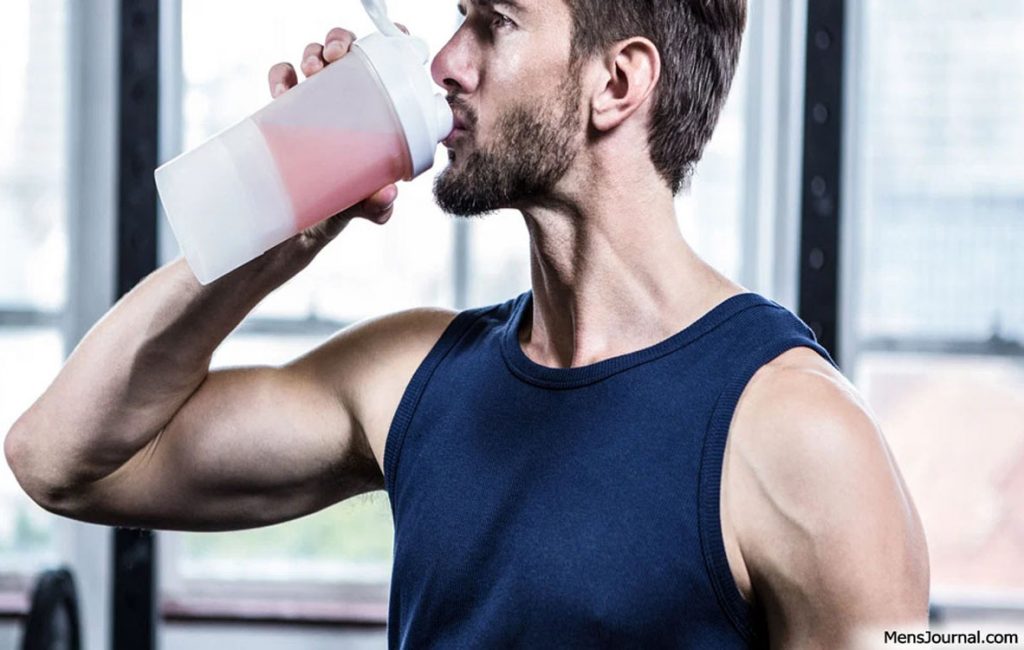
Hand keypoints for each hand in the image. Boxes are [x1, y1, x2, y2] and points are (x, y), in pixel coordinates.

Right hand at [265, 27, 400, 256]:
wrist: (295, 230)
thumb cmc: (339, 212)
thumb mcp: (361, 208)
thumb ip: (375, 204)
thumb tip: (386, 195)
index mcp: (380, 118)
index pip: (394, 70)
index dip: (396, 44)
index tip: (395, 39)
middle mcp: (350, 104)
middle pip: (351, 53)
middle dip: (343, 42)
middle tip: (336, 58)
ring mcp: (318, 105)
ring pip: (318, 58)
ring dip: (314, 52)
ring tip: (312, 69)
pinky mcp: (287, 112)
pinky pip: (284, 80)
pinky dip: (282, 74)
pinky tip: (283, 86)